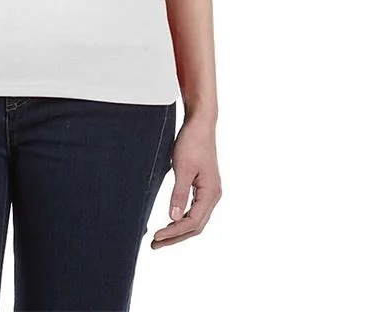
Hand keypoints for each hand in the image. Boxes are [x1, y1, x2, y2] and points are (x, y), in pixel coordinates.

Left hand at [150, 115, 221, 249]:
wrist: (200, 123)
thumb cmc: (192, 142)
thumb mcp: (183, 168)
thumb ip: (179, 194)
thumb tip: (174, 218)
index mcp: (211, 193)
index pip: (192, 222)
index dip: (174, 232)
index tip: (156, 237)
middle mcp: (213, 195)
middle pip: (195, 226)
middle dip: (175, 236)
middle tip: (155, 245)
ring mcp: (209, 191)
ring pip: (195, 220)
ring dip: (178, 230)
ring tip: (160, 238)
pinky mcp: (203, 186)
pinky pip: (194, 210)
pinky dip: (182, 219)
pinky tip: (170, 221)